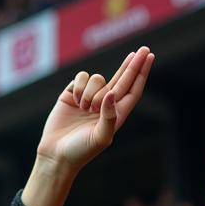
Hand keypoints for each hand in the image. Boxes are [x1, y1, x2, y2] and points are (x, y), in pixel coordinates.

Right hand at [36, 47, 153, 171]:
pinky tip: (75, 101)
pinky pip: (81, 78)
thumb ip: (110, 116)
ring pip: (98, 78)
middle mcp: (103, 105)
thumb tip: (112, 93)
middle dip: (132, 64)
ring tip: (85, 108)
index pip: (132, 90)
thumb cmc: (80, 152)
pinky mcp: (72, 95)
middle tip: (144, 49)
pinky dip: (79, 87)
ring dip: (92, 90)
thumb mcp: (100, 138)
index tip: (150, 56)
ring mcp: (88, 98)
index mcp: (115, 115)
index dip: (141, 73)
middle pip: (122, 79)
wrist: (55, 156)